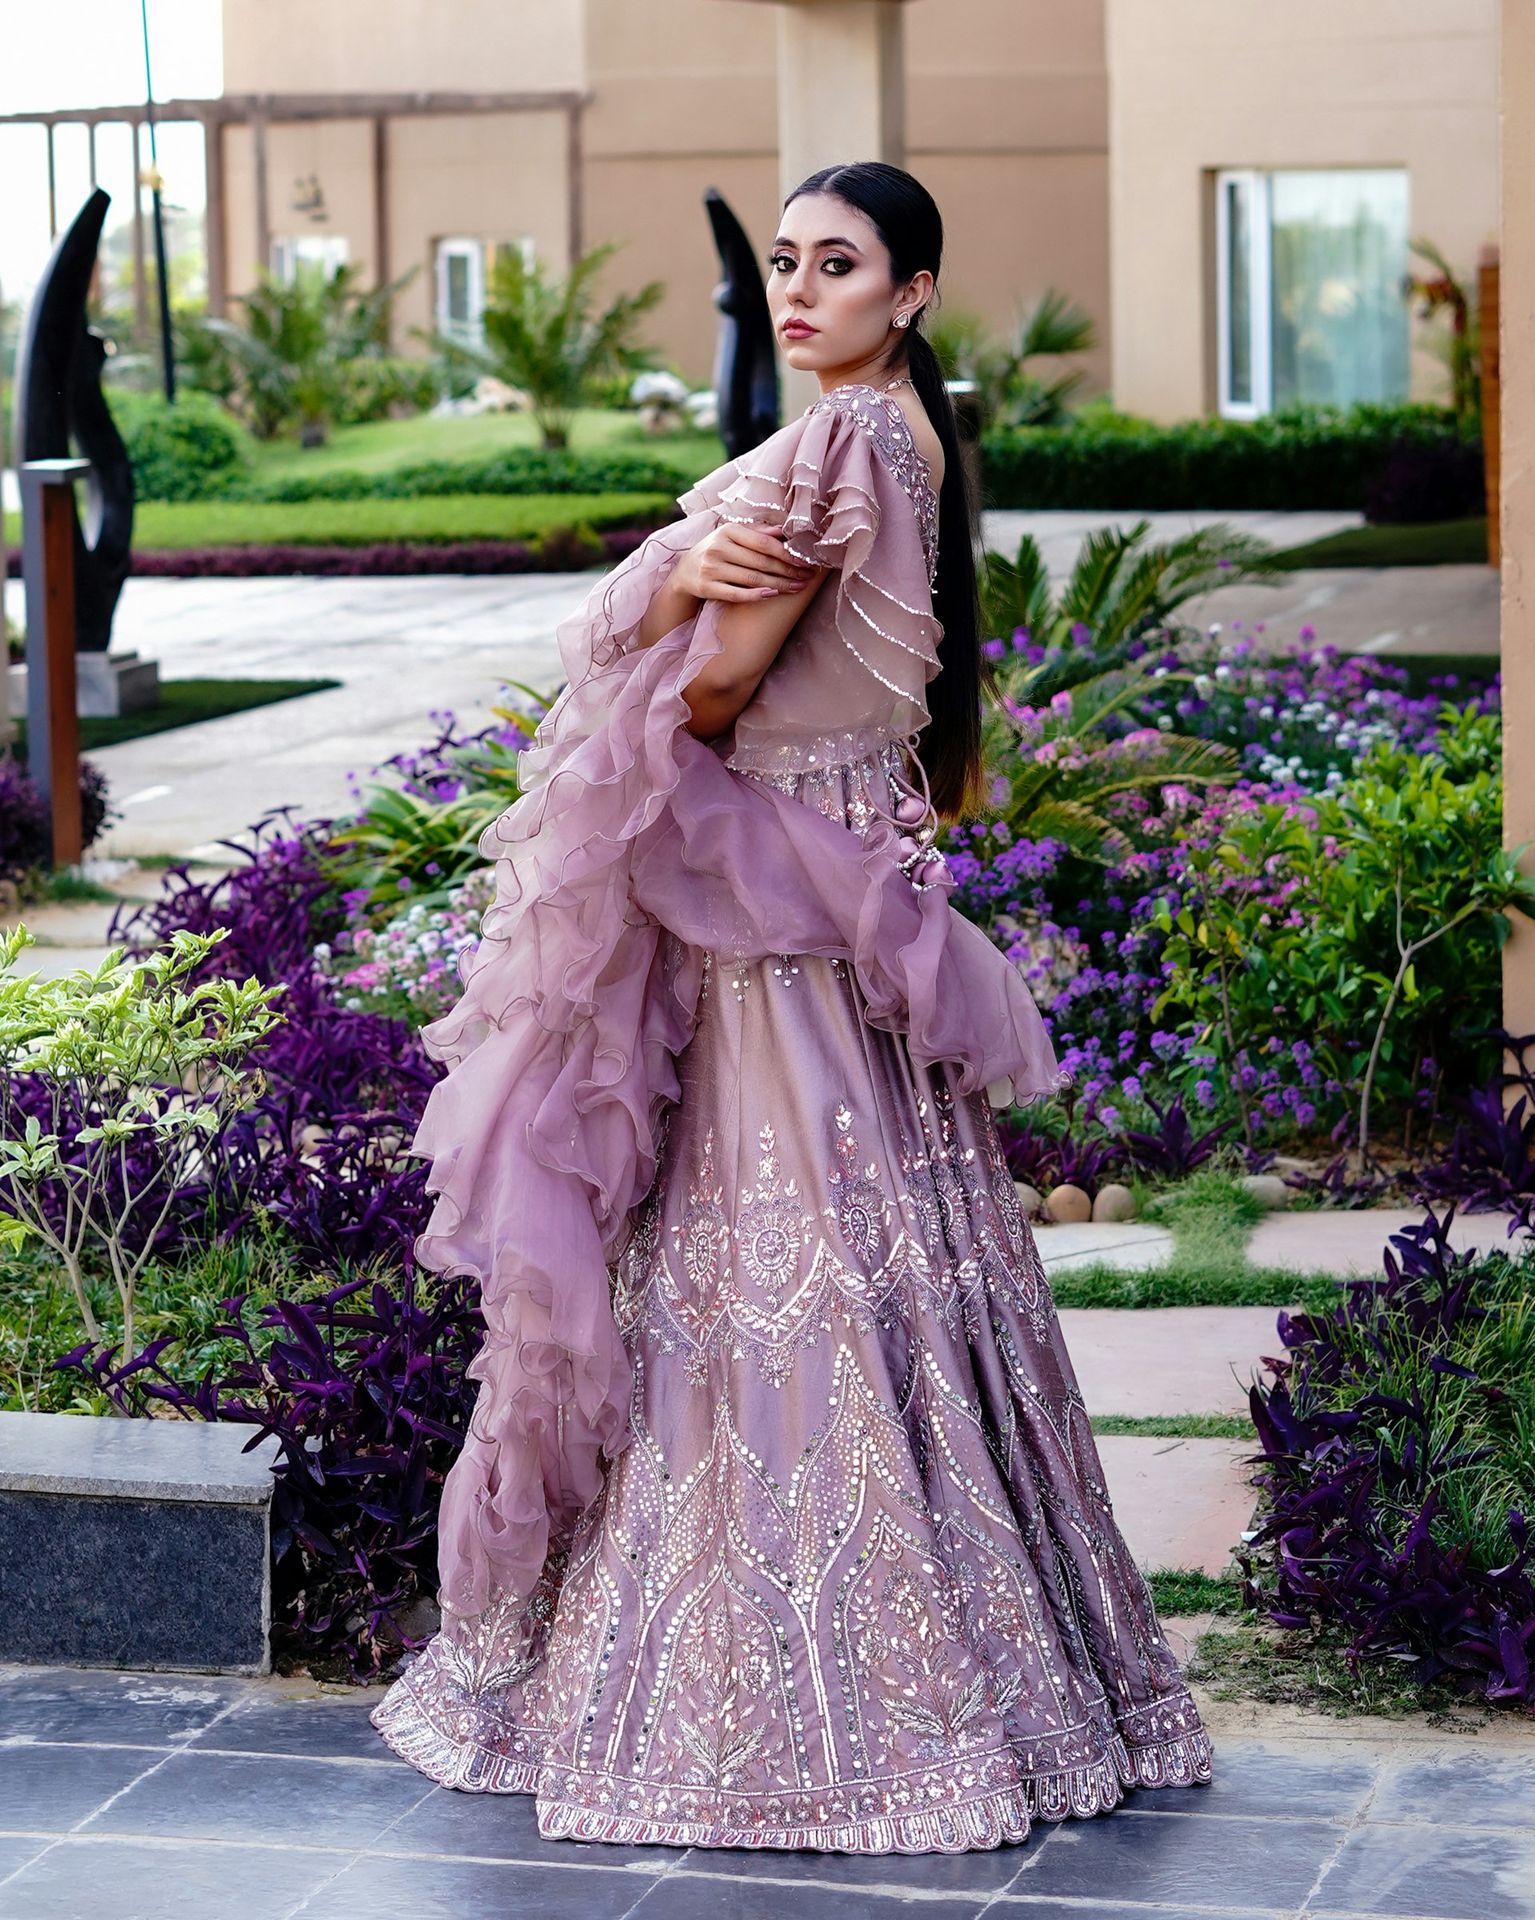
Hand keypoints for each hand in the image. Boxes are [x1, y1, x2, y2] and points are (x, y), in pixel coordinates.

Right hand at [673, 522, 818, 602]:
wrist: (685, 570)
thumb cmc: (717, 550)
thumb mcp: (733, 535)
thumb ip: (757, 532)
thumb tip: (783, 530)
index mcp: (728, 531)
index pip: (763, 543)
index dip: (787, 553)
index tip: (805, 561)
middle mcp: (718, 548)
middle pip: (761, 562)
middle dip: (788, 571)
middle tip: (807, 577)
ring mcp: (711, 568)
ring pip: (752, 579)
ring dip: (779, 585)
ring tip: (798, 587)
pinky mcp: (707, 587)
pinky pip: (736, 594)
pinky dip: (756, 595)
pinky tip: (773, 595)